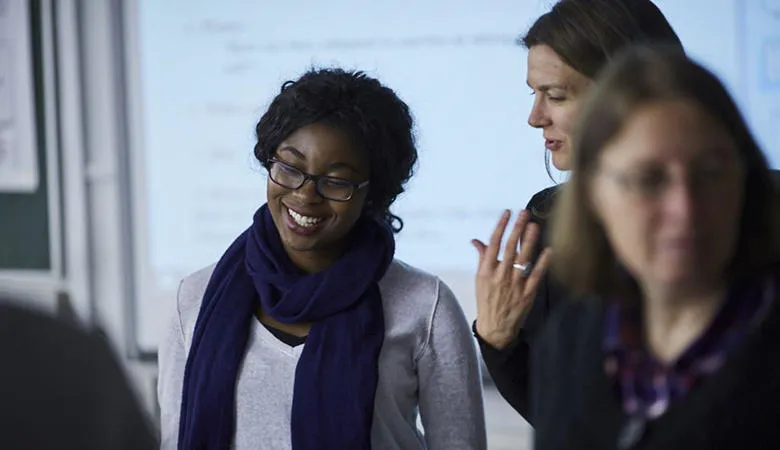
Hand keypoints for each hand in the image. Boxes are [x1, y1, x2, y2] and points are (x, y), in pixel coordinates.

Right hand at [472, 210, 551, 349]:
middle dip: (517, 228)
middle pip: (509, 248)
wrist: (495, 329)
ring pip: (523, 259)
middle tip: (524, 213)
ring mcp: (514, 286)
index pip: (493, 244)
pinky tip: (548, 250)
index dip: (501, 226)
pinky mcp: (527, 295)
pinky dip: (542, 263)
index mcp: (486, 271)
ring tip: (535, 225)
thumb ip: (482, 258)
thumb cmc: (486, 301)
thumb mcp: (479, 280)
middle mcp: (499, 277)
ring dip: (529, 241)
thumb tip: (476, 241)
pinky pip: (536, 276)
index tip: (507, 212)